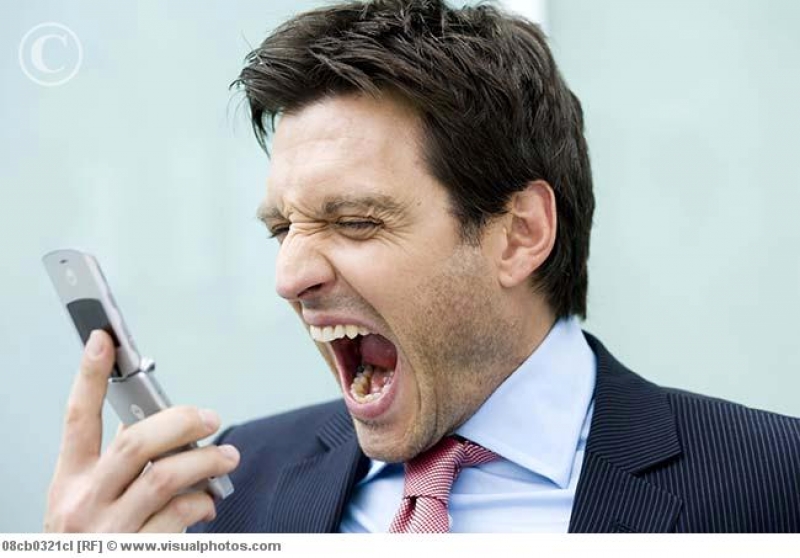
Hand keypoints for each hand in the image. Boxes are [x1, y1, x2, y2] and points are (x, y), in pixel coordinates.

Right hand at [44, 330, 239, 531]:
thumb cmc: (96, 544)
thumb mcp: (90, 504)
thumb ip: (118, 467)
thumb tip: (162, 426)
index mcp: (69, 483)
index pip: (76, 419)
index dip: (87, 377)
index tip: (102, 339)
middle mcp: (83, 505)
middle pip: (136, 443)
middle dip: (181, 420)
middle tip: (211, 416)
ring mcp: (109, 533)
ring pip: (166, 477)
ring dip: (207, 460)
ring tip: (228, 456)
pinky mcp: (139, 553)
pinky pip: (181, 515)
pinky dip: (203, 502)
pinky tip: (208, 503)